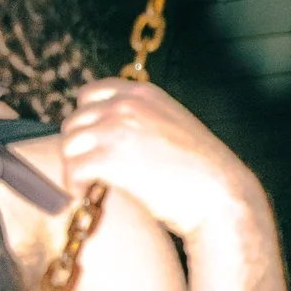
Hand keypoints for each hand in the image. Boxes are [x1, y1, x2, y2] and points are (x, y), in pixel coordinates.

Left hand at [58, 78, 265, 246]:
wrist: (221, 197)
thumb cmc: (201, 172)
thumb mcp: (172, 127)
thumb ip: (142, 121)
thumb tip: (109, 136)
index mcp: (144, 94)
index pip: (90, 93)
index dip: (85, 120)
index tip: (90, 142)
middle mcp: (127, 105)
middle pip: (75, 120)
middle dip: (79, 147)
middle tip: (90, 171)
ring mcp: (117, 128)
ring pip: (68, 144)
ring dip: (74, 167)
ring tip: (88, 186)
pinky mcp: (110, 157)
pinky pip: (72, 169)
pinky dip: (74, 185)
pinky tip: (86, 195)